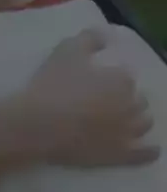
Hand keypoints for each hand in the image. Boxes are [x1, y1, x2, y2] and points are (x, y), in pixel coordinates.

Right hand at [18, 28, 159, 166]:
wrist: (38, 124)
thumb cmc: (53, 83)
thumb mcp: (67, 49)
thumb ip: (90, 38)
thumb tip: (105, 35)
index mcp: (120, 80)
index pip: (125, 75)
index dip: (113, 75)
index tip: (101, 76)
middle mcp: (130, 107)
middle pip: (138, 99)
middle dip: (129, 96)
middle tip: (111, 95)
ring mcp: (126, 134)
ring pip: (143, 124)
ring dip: (139, 117)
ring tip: (127, 116)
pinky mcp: (117, 156)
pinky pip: (142, 155)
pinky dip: (150, 151)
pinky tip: (153, 149)